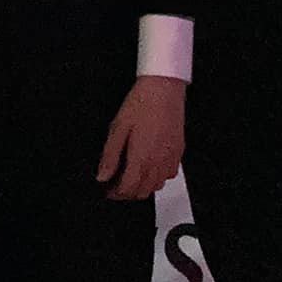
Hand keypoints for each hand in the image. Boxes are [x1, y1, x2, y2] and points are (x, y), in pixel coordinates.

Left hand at [97, 74, 185, 199]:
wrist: (164, 88)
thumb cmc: (142, 104)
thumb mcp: (118, 128)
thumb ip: (110, 156)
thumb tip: (102, 176)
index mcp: (141, 159)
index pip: (128, 190)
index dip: (115, 194)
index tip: (107, 189)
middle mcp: (158, 163)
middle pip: (142, 192)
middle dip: (127, 193)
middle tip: (116, 184)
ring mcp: (171, 159)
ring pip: (156, 186)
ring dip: (142, 186)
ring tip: (130, 175)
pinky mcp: (179, 153)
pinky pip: (168, 175)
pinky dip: (157, 178)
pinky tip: (149, 166)